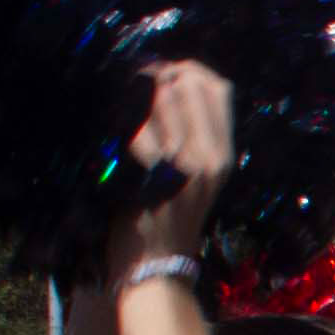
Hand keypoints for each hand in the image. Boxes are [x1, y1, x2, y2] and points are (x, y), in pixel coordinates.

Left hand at [108, 60, 232, 276]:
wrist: (157, 264)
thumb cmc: (169, 217)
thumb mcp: (196, 175)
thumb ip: (193, 134)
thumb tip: (171, 81)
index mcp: (225, 154)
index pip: (219, 88)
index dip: (188, 69)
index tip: (161, 71)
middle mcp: (212, 157)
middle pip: (190, 86)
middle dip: (158, 73)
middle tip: (132, 75)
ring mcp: (185, 166)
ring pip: (162, 100)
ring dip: (135, 89)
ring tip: (116, 92)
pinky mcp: (155, 175)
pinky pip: (137, 128)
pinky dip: (120, 118)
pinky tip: (108, 120)